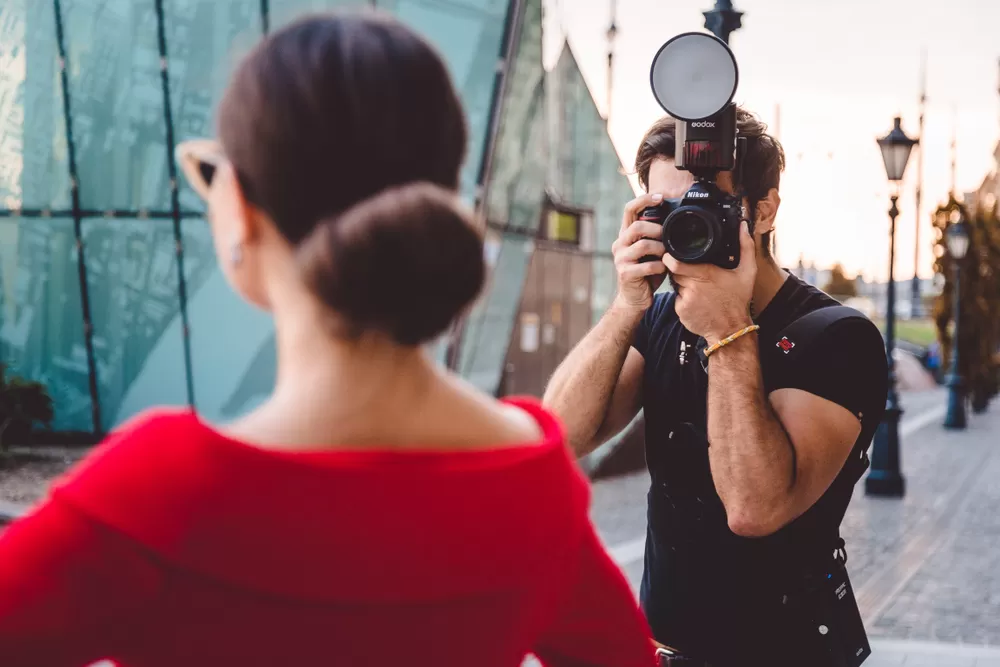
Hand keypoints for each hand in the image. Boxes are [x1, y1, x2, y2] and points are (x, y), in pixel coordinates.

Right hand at [611, 193, 668, 311]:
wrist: (634, 298)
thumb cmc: (646, 272)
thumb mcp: (651, 251)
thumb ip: (655, 235)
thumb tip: (674, 217)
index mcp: (625, 235)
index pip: (629, 209)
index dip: (644, 199)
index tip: (661, 197)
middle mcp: (619, 244)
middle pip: (636, 226)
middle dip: (657, 230)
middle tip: (667, 237)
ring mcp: (620, 259)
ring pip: (642, 245)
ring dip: (660, 249)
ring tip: (666, 256)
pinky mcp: (625, 273)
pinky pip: (646, 266)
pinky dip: (659, 267)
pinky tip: (662, 269)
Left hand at [663, 220, 756, 342]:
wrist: (731, 330)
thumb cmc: (738, 301)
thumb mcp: (747, 272)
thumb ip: (746, 246)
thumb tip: (743, 226)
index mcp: (705, 274)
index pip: (675, 262)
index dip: (670, 257)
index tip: (672, 255)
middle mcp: (693, 286)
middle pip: (674, 271)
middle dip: (679, 269)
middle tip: (693, 272)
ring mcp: (685, 300)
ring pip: (676, 285)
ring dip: (682, 284)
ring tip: (699, 288)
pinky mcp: (681, 311)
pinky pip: (676, 299)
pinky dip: (683, 299)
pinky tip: (697, 301)